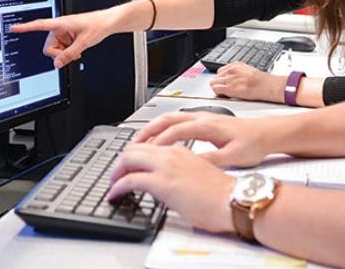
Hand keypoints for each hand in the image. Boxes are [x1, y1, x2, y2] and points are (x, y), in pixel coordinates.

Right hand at [9, 8, 119, 68]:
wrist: (109, 22)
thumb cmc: (98, 25)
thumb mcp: (84, 43)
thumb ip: (69, 54)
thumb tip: (57, 64)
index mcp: (61, 23)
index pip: (40, 25)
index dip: (26, 27)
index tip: (14, 28)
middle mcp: (60, 28)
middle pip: (48, 46)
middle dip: (58, 53)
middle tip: (71, 54)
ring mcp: (64, 33)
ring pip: (55, 50)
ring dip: (64, 53)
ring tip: (78, 50)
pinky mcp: (68, 37)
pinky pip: (62, 49)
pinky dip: (68, 52)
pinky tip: (77, 50)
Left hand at [107, 143, 234, 233]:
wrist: (230, 200)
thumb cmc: (220, 193)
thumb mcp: (198, 173)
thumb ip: (182, 170)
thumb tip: (170, 180)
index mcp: (181, 151)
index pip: (149, 145)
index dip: (135, 154)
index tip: (129, 165)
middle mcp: (171, 154)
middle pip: (135, 148)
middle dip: (121, 161)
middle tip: (116, 173)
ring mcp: (165, 166)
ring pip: (129, 158)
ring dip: (117, 171)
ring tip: (113, 183)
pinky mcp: (161, 182)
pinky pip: (129, 179)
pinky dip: (118, 186)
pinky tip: (115, 193)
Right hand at [133, 111, 272, 167]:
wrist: (269, 133)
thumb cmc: (254, 143)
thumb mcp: (233, 157)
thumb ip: (210, 160)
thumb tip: (189, 165)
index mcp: (208, 126)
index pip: (174, 131)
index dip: (156, 142)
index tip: (142, 154)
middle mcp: (203, 118)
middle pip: (167, 119)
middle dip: (147, 131)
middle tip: (131, 145)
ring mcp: (204, 118)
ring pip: (172, 118)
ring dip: (154, 128)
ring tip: (140, 142)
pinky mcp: (207, 121)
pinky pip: (179, 121)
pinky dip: (165, 128)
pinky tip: (162, 139)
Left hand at [210, 62, 287, 102]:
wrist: (268, 86)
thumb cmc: (262, 81)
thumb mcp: (248, 71)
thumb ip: (238, 73)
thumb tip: (232, 79)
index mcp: (236, 65)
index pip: (220, 71)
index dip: (222, 79)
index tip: (225, 84)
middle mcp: (231, 70)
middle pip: (215, 77)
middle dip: (219, 84)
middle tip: (225, 90)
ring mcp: (230, 79)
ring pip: (213, 83)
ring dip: (217, 89)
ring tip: (225, 94)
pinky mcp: (230, 88)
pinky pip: (216, 90)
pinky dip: (218, 94)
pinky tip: (225, 96)